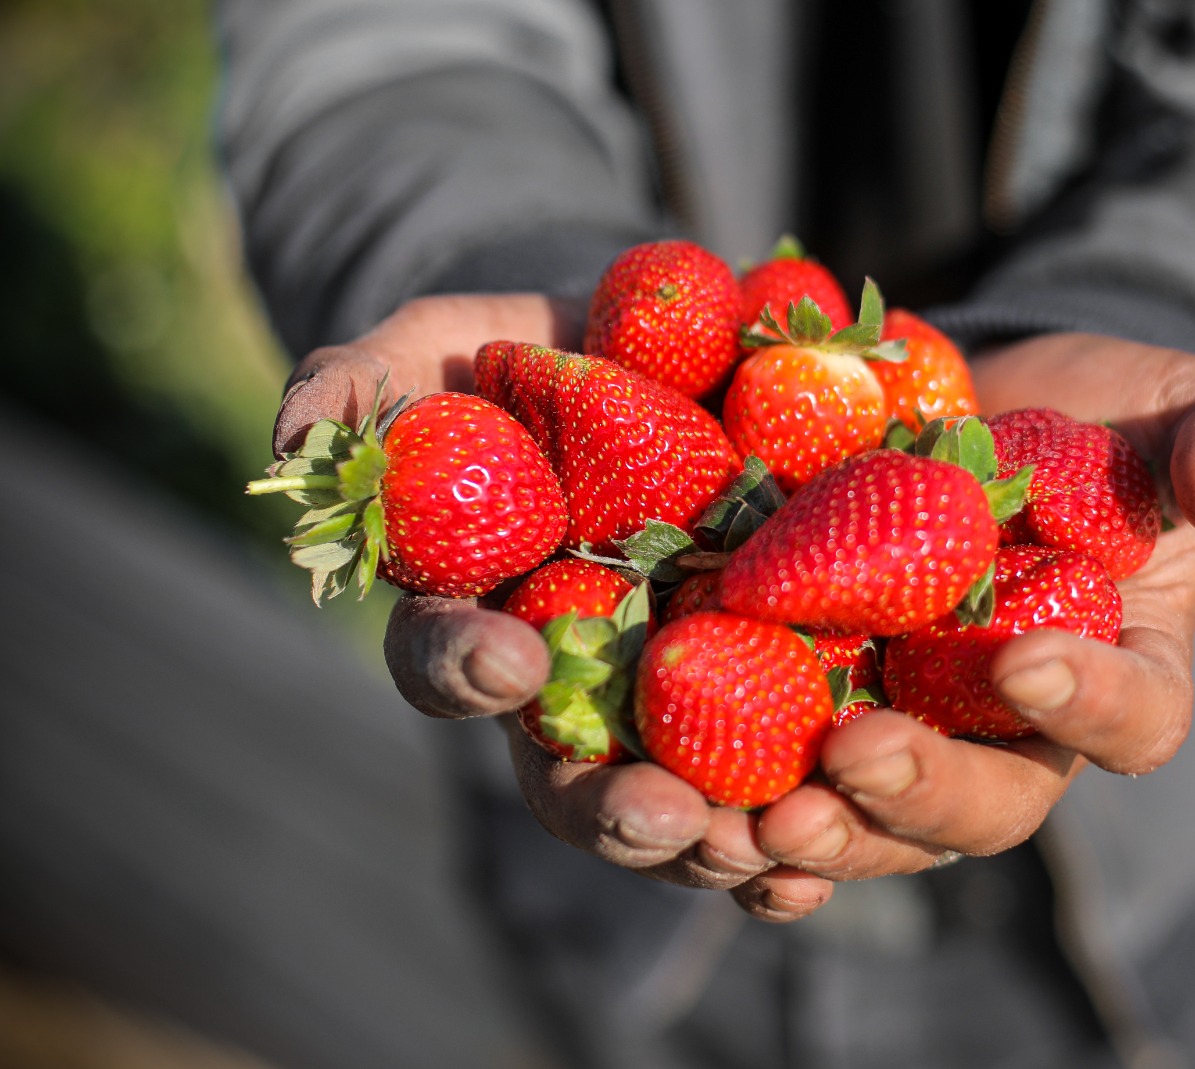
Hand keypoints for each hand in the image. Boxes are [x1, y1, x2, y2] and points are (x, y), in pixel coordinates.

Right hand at [272, 294, 793, 914]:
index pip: (448, 663)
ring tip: (762, 849)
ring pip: (676, 804)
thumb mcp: (431, 351)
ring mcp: (665, 698)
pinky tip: (821, 862)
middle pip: (570, 781)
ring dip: (711, 842)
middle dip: (609, 809)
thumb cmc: (518, 367)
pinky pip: (772, 778)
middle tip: (660, 816)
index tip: (509, 659)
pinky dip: (793, 833)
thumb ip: (358, 383)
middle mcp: (566, 685)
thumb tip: (290, 444)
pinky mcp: (758, 689)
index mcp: (476, 617)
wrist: (649, 360)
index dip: (466, 667)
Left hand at [745, 333, 1194, 913]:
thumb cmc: (1110, 420)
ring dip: (816, 832)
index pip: (1134, 718)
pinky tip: (681, 810)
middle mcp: (1016, 733)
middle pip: (985, 805)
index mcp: (1123, 673)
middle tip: (852, 761)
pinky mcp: (822, 705)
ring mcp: (915, 728)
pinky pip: (787, 782)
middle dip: (920, 792)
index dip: (1091, 704)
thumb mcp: (1190, 406)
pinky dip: (736, 813)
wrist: (992, 412)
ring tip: (746, 823)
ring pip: (876, 823)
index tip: (1025, 656)